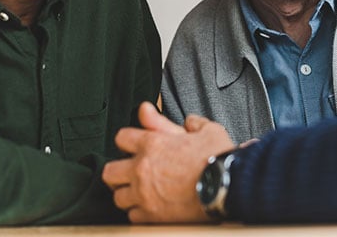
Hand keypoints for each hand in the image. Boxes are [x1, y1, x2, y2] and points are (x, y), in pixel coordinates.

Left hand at [102, 102, 234, 222]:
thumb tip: (187, 120)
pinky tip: (150, 207)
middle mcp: (141, 168)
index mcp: (152, 143)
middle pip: (110, 171)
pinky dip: (139, 212)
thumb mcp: (206, 130)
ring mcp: (144, 194)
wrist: (227, 186)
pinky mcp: (151, 216)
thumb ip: (191, 123)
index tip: (136, 145)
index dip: (129, 140)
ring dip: (127, 193)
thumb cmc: (218, 157)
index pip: (121, 138)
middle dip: (119, 171)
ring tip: (140, 192)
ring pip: (117, 196)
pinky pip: (132, 216)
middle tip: (130, 172)